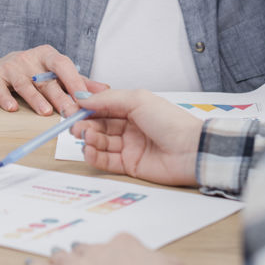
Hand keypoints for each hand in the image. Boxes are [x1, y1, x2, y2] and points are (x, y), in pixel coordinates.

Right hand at [0, 45, 109, 115]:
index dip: (74, 81)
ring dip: (35, 99)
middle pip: (46, 79)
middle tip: (70, 112)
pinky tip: (12, 108)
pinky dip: (5, 98)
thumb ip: (79, 81)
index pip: (63, 65)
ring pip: (24, 84)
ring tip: (45, 112)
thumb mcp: (56, 73)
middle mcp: (29, 58)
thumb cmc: (34, 72)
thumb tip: (105, 90)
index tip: (85, 98)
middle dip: (59, 96)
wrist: (1, 66)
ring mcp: (10, 66)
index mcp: (48, 55)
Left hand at [26, 234, 188, 264]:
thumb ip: (161, 261)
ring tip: (57, 257)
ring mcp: (77, 264)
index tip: (119, 263)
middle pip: (88, 248)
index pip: (119, 243)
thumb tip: (157, 263)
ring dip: (61, 258)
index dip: (118, 256)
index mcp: (125, 243)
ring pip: (64, 256)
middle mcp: (98, 249)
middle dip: (86, 256)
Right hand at [72, 89, 202, 186]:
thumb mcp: (137, 100)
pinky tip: (88, 151)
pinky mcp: (130, 166)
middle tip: (76, 127)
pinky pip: (106, 161)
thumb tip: (82, 97)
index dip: (87, 109)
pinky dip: (94, 156)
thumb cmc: (170, 122)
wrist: (192, 150)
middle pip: (100, 126)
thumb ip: (107, 99)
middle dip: (85, 126)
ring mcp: (130, 147)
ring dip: (89, 140)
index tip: (72, 110)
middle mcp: (130, 128)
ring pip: (101, 143)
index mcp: (133, 109)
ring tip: (86, 138)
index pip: (103, 108)